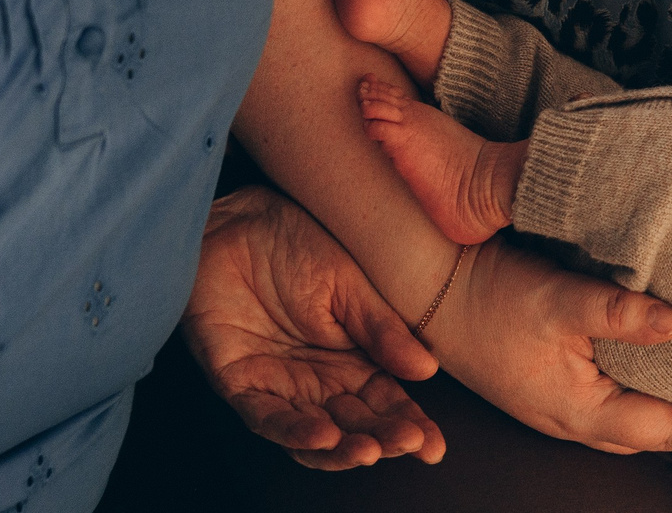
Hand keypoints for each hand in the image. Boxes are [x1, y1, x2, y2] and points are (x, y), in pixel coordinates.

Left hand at [181, 184, 446, 468]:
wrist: (238, 220)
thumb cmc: (295, 245)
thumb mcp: (351, 285)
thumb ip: (383, 330)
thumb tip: (427, 369)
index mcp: (353, 359)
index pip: (385, 403)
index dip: (410, 426)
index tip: (433, 446)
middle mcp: (318, 381)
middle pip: (355, 425)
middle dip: (384, 439)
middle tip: (408, 442)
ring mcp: (279, 386)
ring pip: (313, 437)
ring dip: (343, 449)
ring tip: (371, 449)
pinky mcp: (239, 384)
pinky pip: (267, 418)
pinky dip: (294, 432)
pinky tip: (324, 437)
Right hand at [429, 237, 671, 454]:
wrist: (431, 287)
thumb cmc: (488, 293)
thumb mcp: (556, 298)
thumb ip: (618, 313)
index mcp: (579, 410)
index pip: (666, 430)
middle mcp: (575, 418)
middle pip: (660, 435)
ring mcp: (566, 406)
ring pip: (641, 421)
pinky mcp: (561, 384)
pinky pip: (623, 402)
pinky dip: (660, 395)